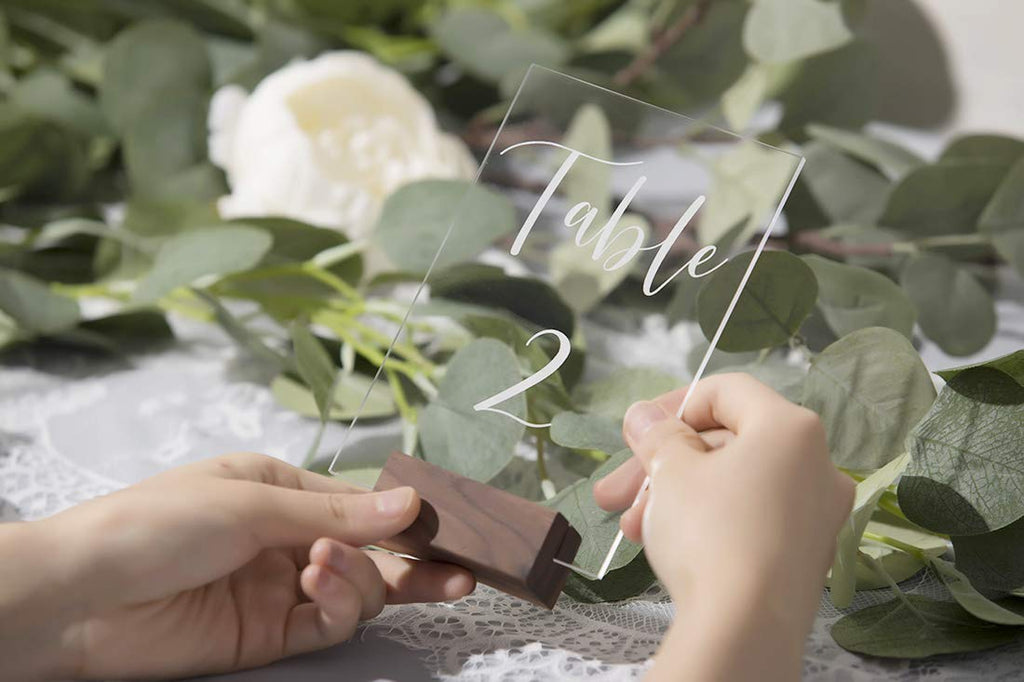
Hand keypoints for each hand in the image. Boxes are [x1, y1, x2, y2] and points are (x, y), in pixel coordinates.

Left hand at [0, 453, 474, 679]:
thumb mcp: (250, 503)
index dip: (403, 515)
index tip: (444, 523)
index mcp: (280, 489)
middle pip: (369, 552)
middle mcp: (286, 538)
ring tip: (331, 567)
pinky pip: (327, 623)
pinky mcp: (268, 634)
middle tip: (458, 573)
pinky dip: (338, 605)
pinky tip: (321, 583)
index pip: (359, 502)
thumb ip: (336, 513)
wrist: (80, 597)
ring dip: (361, 579)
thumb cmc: (154, 524)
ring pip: (355, 590)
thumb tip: (410, 501)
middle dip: (414, 562)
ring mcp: (279, 587)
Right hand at [593, 373, 853, 681]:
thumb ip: (657, 435)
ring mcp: (817, 512)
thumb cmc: (709, 533)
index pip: (726, 391)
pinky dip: (708, 520)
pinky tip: (664, 542)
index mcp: (790, 427)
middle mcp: (817, 463)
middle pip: (725, 442)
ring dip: (675, 497)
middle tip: (615, 491)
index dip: (672, 406)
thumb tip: (642, 415)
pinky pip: (751, 516)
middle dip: (662, 465)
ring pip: (733, 484)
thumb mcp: (671, 472)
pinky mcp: (807, 553)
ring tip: (631, 527)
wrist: (744, 630)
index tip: (636, 433)